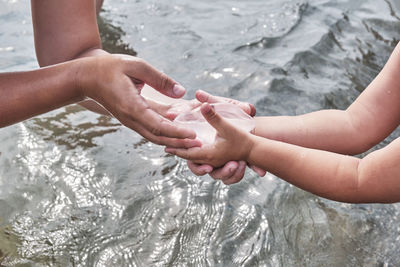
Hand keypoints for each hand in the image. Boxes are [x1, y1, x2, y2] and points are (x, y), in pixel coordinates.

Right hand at [76, 54, 200, 147]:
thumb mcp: (136, 66)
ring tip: (193, 143)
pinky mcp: (132, 120)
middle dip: (179, 143)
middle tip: (199, 146)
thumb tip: (182, 92)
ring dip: (174, 141)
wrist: (86, 78)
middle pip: (158, 137)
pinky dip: (166, 134)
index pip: (158, 126)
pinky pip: (151, 131)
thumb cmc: (109, 68)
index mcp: (132, 107)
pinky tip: (179, 133)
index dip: (176, 132)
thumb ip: (160, 79)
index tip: (192, 135)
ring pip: (155, 137)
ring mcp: (131, 122)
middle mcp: (131, 119)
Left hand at [165, 103, 257, 178]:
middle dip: (178, 153)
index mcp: (209, 154)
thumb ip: (214, 116)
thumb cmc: (242, 139)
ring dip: (186, 156)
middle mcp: (210, 161)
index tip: (164, 146)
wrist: (255, 150)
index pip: (188, 153)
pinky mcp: (218, 161)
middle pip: (189, 159)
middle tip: (167, 147)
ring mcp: (214, 162)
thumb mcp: (227, 126)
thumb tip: (203, 105)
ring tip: (177, 149)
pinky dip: (195, 158)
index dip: (176, 149)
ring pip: (196, 162)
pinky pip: (204, 162)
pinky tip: (192, 152)